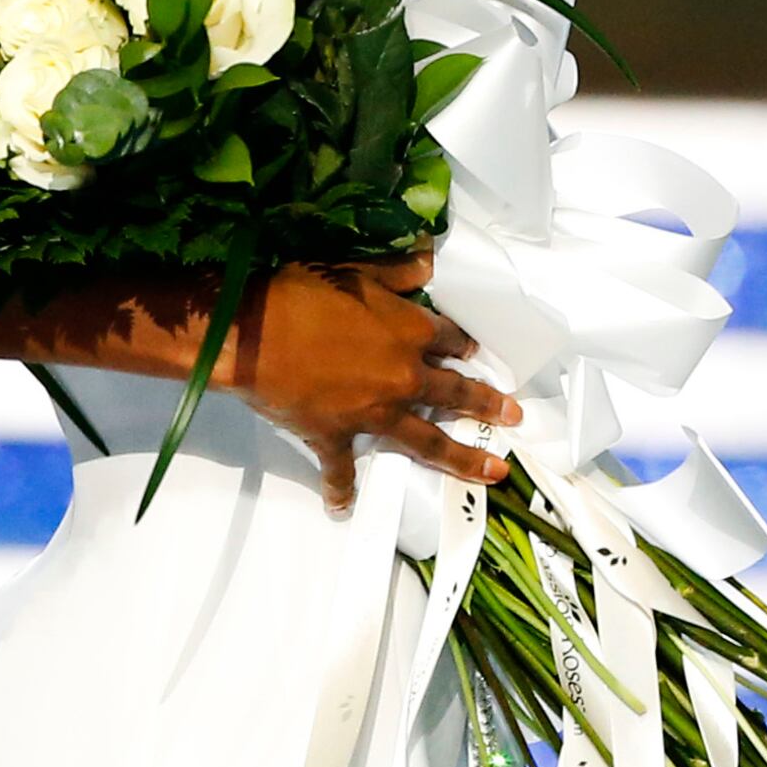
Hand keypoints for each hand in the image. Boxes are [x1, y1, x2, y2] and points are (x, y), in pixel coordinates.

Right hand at [229, 251, 517, 513]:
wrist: (252, 333)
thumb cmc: (302, 293)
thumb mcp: (357, 271)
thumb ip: (398, 273)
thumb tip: (429, 261)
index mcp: (411, 332)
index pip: (451, 340)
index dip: (465, 347)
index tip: (478, 356)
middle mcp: (403, 376)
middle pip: (455, 394)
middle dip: (488, 405)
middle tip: (514, 417)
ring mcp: (373, 412)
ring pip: (427, 440)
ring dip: (461, 458)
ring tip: (493, 471)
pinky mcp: (336, 435)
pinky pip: (343, 468)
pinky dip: (342, 488)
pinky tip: (344, 505)